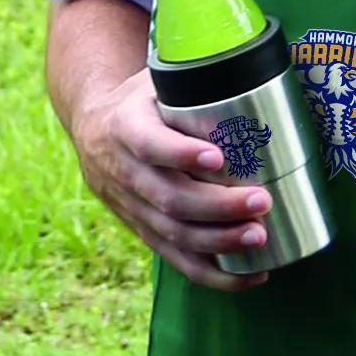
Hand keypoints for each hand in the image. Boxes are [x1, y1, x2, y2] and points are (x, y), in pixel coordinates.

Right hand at [69, 64, 272, 286]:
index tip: (217, 158)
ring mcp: (130, 207)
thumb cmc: (142, 99)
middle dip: (217, 206)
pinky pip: (177, 261)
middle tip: (261, 201)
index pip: (148, 144)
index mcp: (123, 126)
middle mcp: (121, 170)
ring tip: (260, 236)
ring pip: (173, 234)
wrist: (94, 126)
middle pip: (167, 198)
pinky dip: (215, 275)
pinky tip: (252, 276)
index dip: (179, 154)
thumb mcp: (156, 79)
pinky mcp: (143, 231)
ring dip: (219, 241)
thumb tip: (252, 79)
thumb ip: (193, 83)